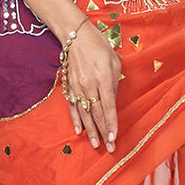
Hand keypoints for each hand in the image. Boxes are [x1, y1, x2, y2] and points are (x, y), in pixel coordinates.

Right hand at [64, 23, 122, 152]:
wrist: (76, 36)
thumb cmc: (99, 47)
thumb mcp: (114, 62)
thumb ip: (114, 83)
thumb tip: (113, 101)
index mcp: (103, 78)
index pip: (108, 107)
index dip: (111, 124)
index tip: (114, 138)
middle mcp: (89, 85)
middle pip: (97, 114)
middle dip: (103, 132)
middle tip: (108, 148)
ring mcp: (77, 87)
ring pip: (84, 114)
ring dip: (90, 131)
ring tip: (95, 144)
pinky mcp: (70, 86)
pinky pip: (72, 107)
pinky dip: (76, 120)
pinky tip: (79, 131)